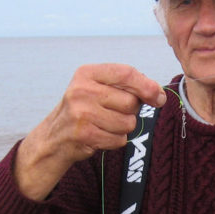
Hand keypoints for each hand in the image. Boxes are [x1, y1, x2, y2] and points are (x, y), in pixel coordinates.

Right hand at [15, 64, 165, 199]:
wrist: (55, 137)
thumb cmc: (85, 110)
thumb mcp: (98, 88)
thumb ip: (127, 86)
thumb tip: (159, 94)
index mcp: (87, 73)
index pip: (126, 73)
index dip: (147, 86)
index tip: (159, 97)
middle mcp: (82, 90)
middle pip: (131, 102)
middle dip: (131, 111)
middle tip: (114, 113)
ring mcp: (82, 113)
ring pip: (128, 123)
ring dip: (123, 128)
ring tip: (105, 125)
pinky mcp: (85, 135)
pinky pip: (120, 139)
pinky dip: (115, 141)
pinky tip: (100, 135)